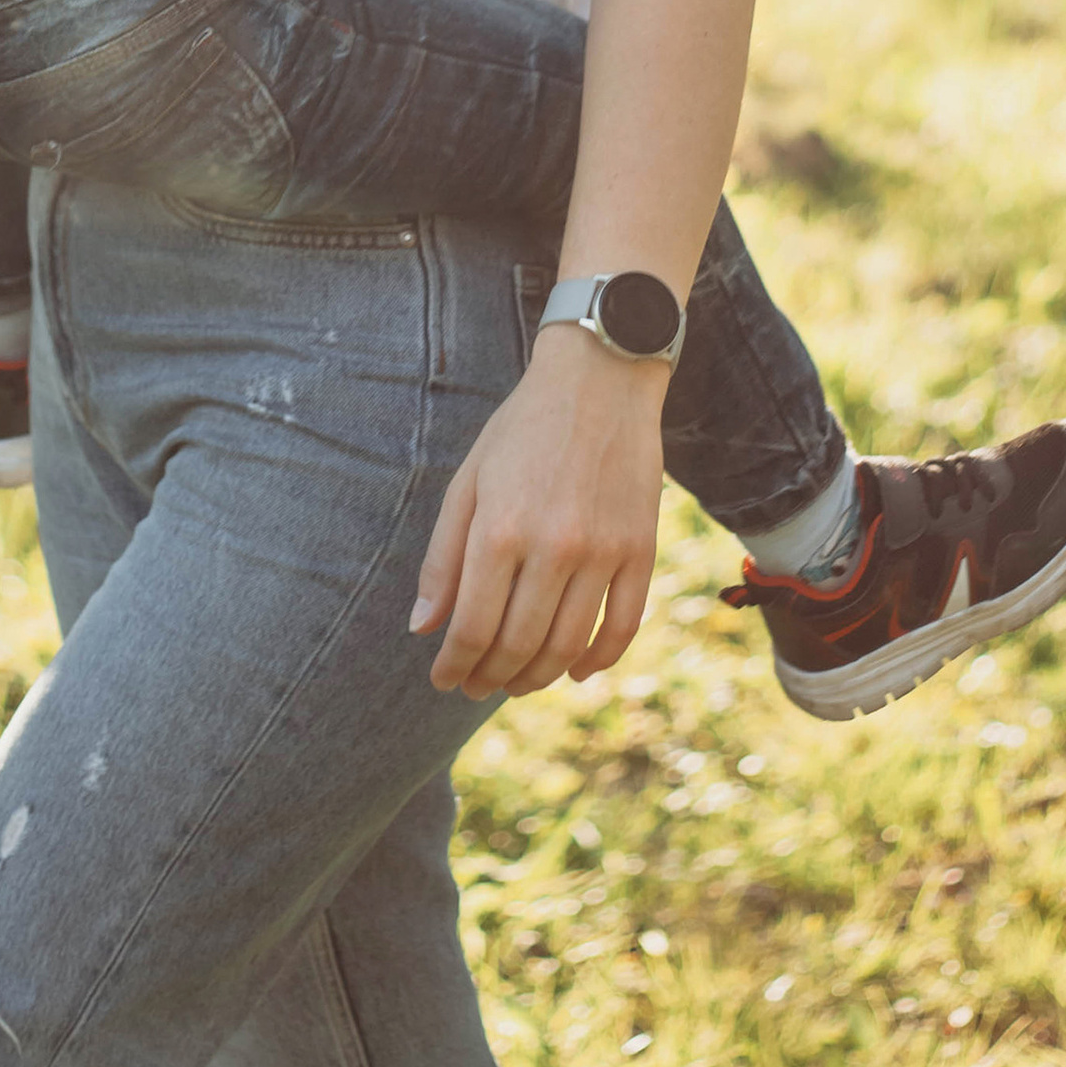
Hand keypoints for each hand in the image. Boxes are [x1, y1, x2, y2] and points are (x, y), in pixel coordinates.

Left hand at [410, 331, 666, 696]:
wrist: (601, 380)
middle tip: (476, 686)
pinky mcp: (641, 549)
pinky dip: (597, 660)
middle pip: (518, 645)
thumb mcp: (469, 482)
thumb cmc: (522, 430)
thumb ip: (443, 558)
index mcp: (500, 529)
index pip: (473, 628)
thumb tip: (424, 629)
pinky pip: (622, 626)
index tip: (443, 680)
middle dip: (490, 677)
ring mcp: (603, 551)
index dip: (455, 664)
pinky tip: (573, 670)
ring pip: (568, 646)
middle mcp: (553, 546)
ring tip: (515, 682)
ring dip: (537, 677)